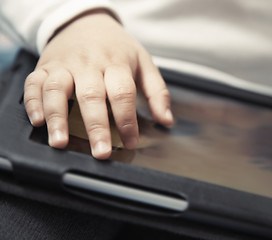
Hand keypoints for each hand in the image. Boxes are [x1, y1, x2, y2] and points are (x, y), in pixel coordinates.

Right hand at [24, 9, 173, 158]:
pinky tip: (38, 120)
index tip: (131, 142)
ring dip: (57, 117)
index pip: (123, 93)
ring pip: (58, 89)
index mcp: (116, 63)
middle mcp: (89, 64)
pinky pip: (34, 83)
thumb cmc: (117, 47)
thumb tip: (166, 120)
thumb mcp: (143, 62)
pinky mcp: (45, 66)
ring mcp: (65, 65)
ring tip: (60, 142)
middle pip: (92, 96)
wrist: (87, 22)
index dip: (127, 120)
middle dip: (96, 126)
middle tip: (101, 152)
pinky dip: (33, 102)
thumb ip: (157, 92)